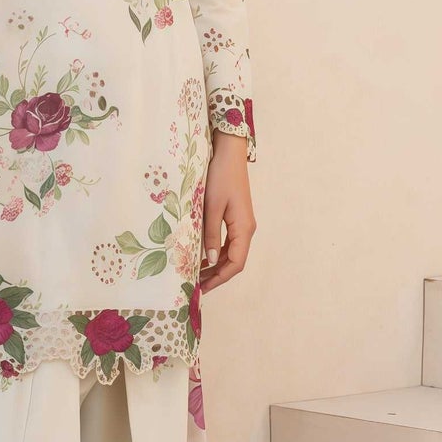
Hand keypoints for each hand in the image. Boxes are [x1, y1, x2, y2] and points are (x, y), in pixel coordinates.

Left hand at [199, 132, 255, 293]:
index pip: (236, 263)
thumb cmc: (220, 177)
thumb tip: (212, 259)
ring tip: (195, 274)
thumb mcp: (212, 207)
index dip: (220, 278)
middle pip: (234, 261)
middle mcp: (246, 229)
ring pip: (231, 253)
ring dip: (216, 265)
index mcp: (244, 228)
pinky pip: (228, 242)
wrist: (229, 153)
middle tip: (195, 286)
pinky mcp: (236, 217)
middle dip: (217, 275)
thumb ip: (211, 234)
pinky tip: (202, 256)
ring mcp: (242, 224)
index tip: (203, 288)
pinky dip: (216, 252)